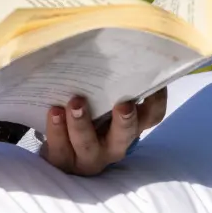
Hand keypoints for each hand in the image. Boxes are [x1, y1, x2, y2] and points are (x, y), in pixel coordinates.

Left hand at [40, 88, 167, 175]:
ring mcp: (89, 157)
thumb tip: (106, 50)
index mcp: (130, 128)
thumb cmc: (88, 118)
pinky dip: (57, 130)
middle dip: (125, 121)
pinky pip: (60, 148)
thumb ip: (109, 88)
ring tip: (76, 102)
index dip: (157, 100)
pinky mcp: (64, 162)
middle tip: (124, 105)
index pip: (152, 116)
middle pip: (125, 136)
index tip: (153, 81)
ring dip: (82, 123)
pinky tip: (54, 111)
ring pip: (88, 144)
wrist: (60, 151)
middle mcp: (114, 145)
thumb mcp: (103, 105)